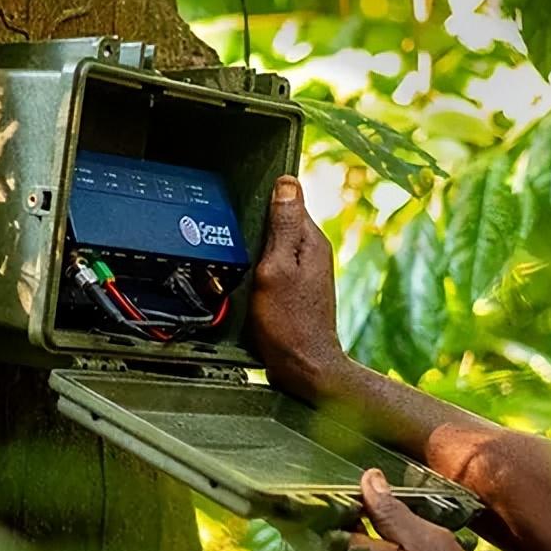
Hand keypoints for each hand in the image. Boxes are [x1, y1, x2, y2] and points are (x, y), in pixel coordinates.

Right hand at [251, 176, 349, 398]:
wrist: (302, 366)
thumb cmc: (287, 323)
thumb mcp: (276, 268)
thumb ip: (282, 226)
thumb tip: (287, 184)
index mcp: (312, 241)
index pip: (289, 201)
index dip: (264, 202)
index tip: (243, 211)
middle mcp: (314, 253)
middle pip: (281, 223)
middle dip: (258, 227)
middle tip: (236, 240)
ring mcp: (307, 272)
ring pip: (276, 245)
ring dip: (258, 249)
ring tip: (240, 261)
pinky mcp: (297, 288)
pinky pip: (276, 265)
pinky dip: (261, 268)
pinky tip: (248, 280)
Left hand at [324, 470, 507, 550]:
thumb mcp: (425, 540)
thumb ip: (389, 510)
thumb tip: (368, 480)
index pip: (323, 521)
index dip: (332, 499)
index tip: (349, 486)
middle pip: (325, 542)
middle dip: (339, 519)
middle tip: (363, 502)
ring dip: (351, 541)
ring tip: (378, 525)